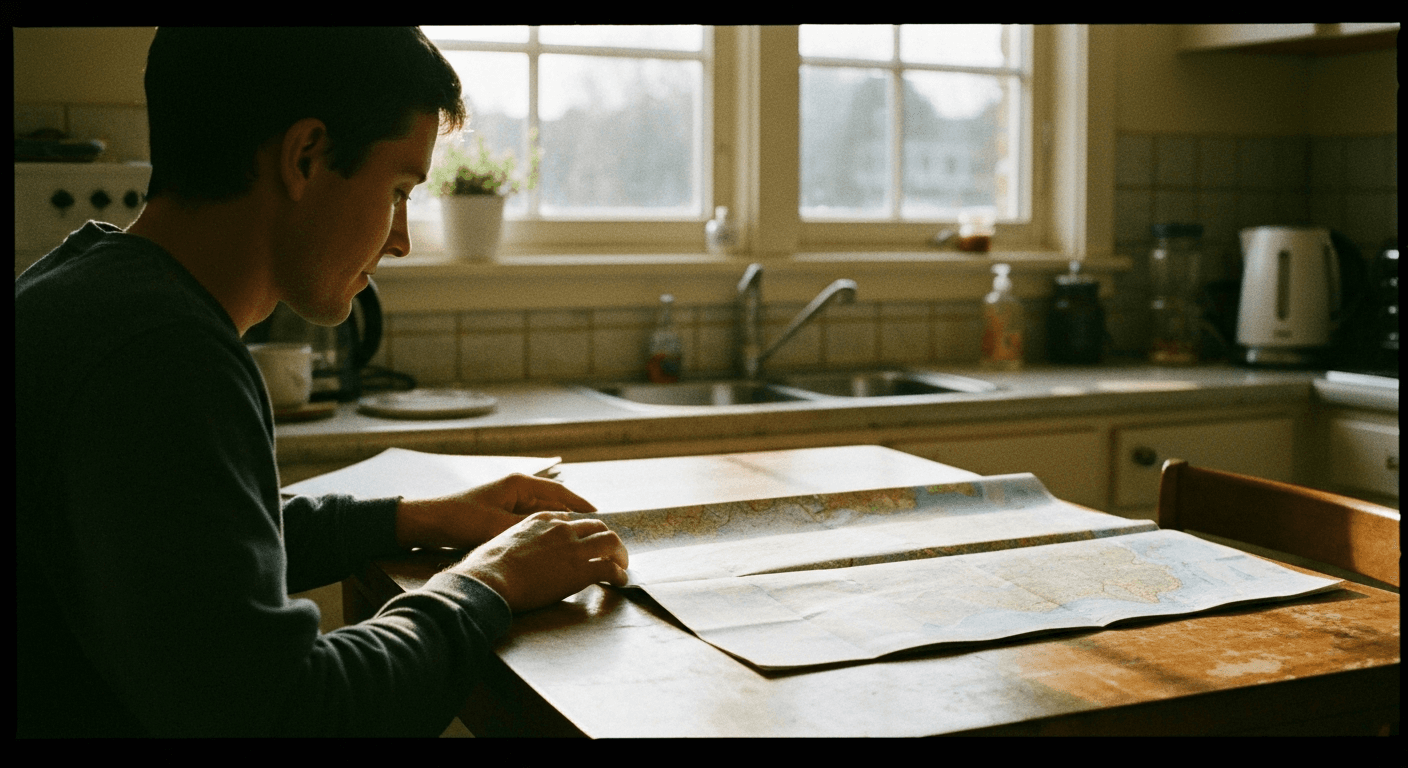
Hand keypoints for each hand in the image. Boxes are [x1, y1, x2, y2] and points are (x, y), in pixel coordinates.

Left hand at [395, 473, 596, 550]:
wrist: (428, 524)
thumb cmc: (462, 519)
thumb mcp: (499, 526)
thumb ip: (530, 530)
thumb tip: (560, 537)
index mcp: (519, 484)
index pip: (560, 492)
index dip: (581, 504)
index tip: (600, 517)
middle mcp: (516, 490)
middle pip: (554, 503)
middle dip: (573, 517)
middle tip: (594, 533)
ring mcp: (507, 502)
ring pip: (542, 514)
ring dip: (557, 526)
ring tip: (578, 541)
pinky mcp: (499, 516)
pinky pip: (529, 523)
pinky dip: (541, 532)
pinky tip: (550, 546)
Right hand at [451, 511, 628, 612]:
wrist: (489, 580)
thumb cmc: (486, 567)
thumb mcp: (500, 540)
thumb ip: (516, 539)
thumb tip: (514, 549)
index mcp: (541, 521)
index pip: (571, 519)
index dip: (582, 530)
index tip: (586, 540)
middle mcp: (561, 529)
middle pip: (597, 526)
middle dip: (607, 538)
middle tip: (612, 553)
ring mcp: (573, 548)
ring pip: (611, 541)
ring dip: (620, 554)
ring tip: (622, 566)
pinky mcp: (581, 570)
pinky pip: (610, 568)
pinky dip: (619, 574)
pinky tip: (621, 582)